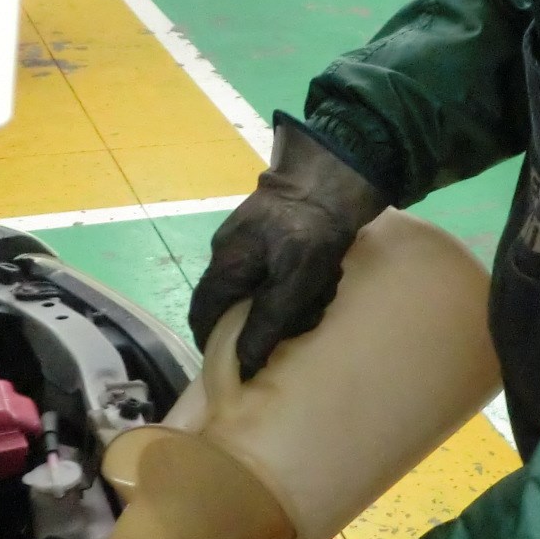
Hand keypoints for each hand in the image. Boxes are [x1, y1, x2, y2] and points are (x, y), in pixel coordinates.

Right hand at [189, 116, 388, 377]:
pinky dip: (305, 279)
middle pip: (241, 305)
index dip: (215, 343)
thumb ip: (266, 323)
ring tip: (324, 288)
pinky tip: (328, 273)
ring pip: (267, 289)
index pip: (203, 314)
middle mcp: (232, 253)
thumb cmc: (310, 231)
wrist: (336, 174)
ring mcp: (254, 240)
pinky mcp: (278, 233)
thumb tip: (243, 364)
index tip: (239, 363)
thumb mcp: (292, 284)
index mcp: (225, 264)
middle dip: (273, 318)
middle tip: (308, 316)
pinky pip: (284, 270)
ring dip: (296, 299)